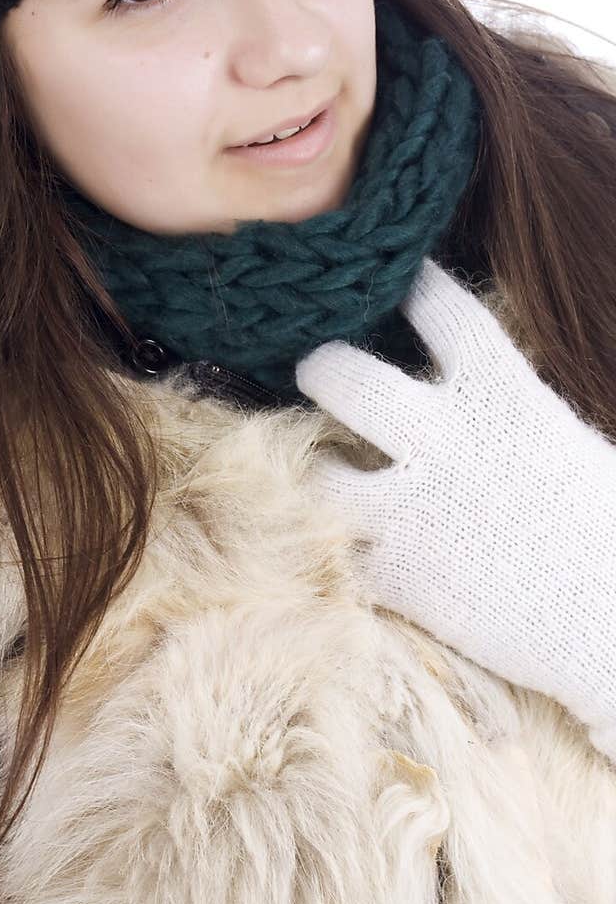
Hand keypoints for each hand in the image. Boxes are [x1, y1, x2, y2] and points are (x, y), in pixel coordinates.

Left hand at [295, 257, 615, 762]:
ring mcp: (412, 511)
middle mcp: (447, 443)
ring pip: (316, 471)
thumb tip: (451, 367)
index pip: (436, 306)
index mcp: (503, 396)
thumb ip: (499, 400)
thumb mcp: (558, 438)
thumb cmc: (600, 529)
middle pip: (342, 376)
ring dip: (319, 470)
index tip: (386, 277)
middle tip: (319, 370)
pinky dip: (341, 547)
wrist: (613, 626)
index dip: (407, 283)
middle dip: (320, 366)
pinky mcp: (395, 578)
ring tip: (328, 470)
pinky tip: (353, 543)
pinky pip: (336, 547)